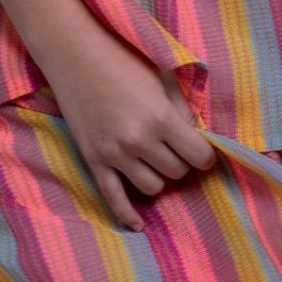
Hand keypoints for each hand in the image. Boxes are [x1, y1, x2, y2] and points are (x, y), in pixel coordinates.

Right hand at [41, 25, 217, 230]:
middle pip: (176, 172)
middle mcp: (138, 141)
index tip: (200, 150)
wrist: (77, 56)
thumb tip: (194, 137)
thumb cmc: (124, 62)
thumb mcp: (163, 78)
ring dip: (158, 176)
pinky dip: (127, 214)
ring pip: (152, 187)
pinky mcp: (94, 160)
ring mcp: (114, 154)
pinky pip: (113, 198)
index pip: (198, 156)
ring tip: (154, 159)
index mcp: (160, 118)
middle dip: (180, 161)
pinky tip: (138, 225)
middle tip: (173, 147)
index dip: (204, 154)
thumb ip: (182, 110)